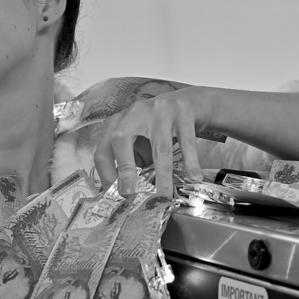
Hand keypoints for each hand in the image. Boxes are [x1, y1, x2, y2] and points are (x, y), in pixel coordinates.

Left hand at [93, 87, 208, 197]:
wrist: (188, 102)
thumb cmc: (157, 127)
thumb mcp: (139, 141)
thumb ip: (131, 162)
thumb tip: (126, 195)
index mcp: (119, 123)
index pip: (104, 150)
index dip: (106, 175)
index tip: (114, 196)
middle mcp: (135, 113)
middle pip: (122, 140)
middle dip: (124, 170)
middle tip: (129, 195)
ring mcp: (160, 111)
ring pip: (160, 148)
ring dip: (162, 175)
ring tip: (163, 197)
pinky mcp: (183, 113)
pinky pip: (187, 142)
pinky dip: (191, 162)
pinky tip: (194, 177)